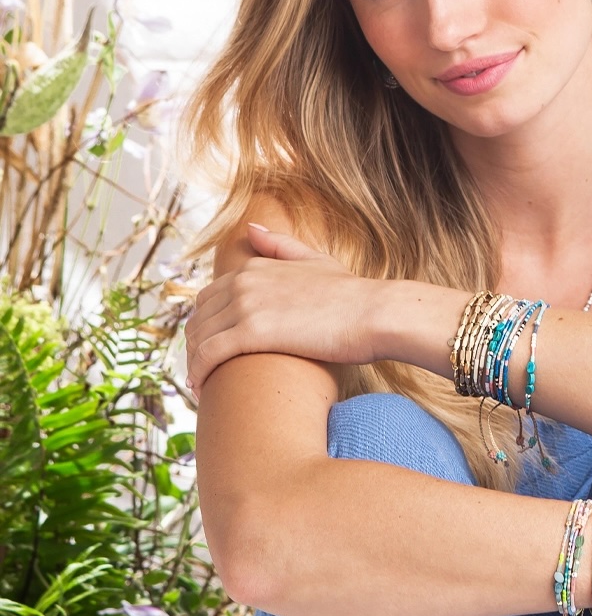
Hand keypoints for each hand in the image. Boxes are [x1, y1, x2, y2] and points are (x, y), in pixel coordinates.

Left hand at [185, 224, 377, 393]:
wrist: (374, 313)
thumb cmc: (352, 294)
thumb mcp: (316, 260)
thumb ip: (281, 244)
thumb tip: (251, 228)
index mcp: (255, 266)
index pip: (208, 297)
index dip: (205, 324)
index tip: (210, 347)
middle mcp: (244, 281)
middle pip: (198, 318)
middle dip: (195, 345)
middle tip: (203, 370)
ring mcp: (246, 305)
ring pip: (199, 338)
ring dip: (193, 362)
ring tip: (200, 383)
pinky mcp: (252, 332)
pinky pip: (208, 354)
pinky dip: (199, 371)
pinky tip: (201, 387)